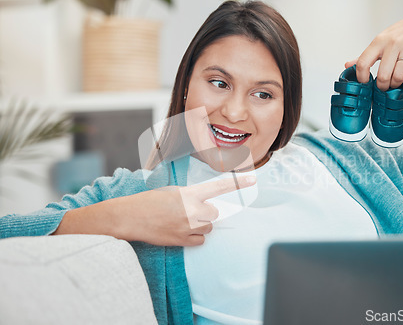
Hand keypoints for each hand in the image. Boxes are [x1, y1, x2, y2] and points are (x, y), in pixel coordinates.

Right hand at [113, 175, 255, 246]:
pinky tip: (181, 231)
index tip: (253, 180)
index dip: (238, 184)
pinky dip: (194, 237)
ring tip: (182, 221)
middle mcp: (192, 209)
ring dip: (201, 225)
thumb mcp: (172, 191)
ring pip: (208, 227)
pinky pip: (200, 240)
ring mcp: (188, 226)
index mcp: (190, 193)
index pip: (219, 187)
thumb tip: (203, 203)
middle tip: (191, 212)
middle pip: (215, 214)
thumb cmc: (149, 201)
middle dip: (207, 213)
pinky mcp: (182, 240)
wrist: (130, 217)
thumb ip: (191, 196)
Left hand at [345, 15, 402, 90]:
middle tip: (384, 85)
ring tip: (396, 80)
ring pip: (398, 77)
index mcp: (379, 41)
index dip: (362, 78)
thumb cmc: (400, 36)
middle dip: (382, 86)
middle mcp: (393, 43)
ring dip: (396, 84)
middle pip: (383, 76)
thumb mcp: (380, 42)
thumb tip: (347, 66)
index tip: (365, 82)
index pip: (363, 63)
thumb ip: (365, 56)